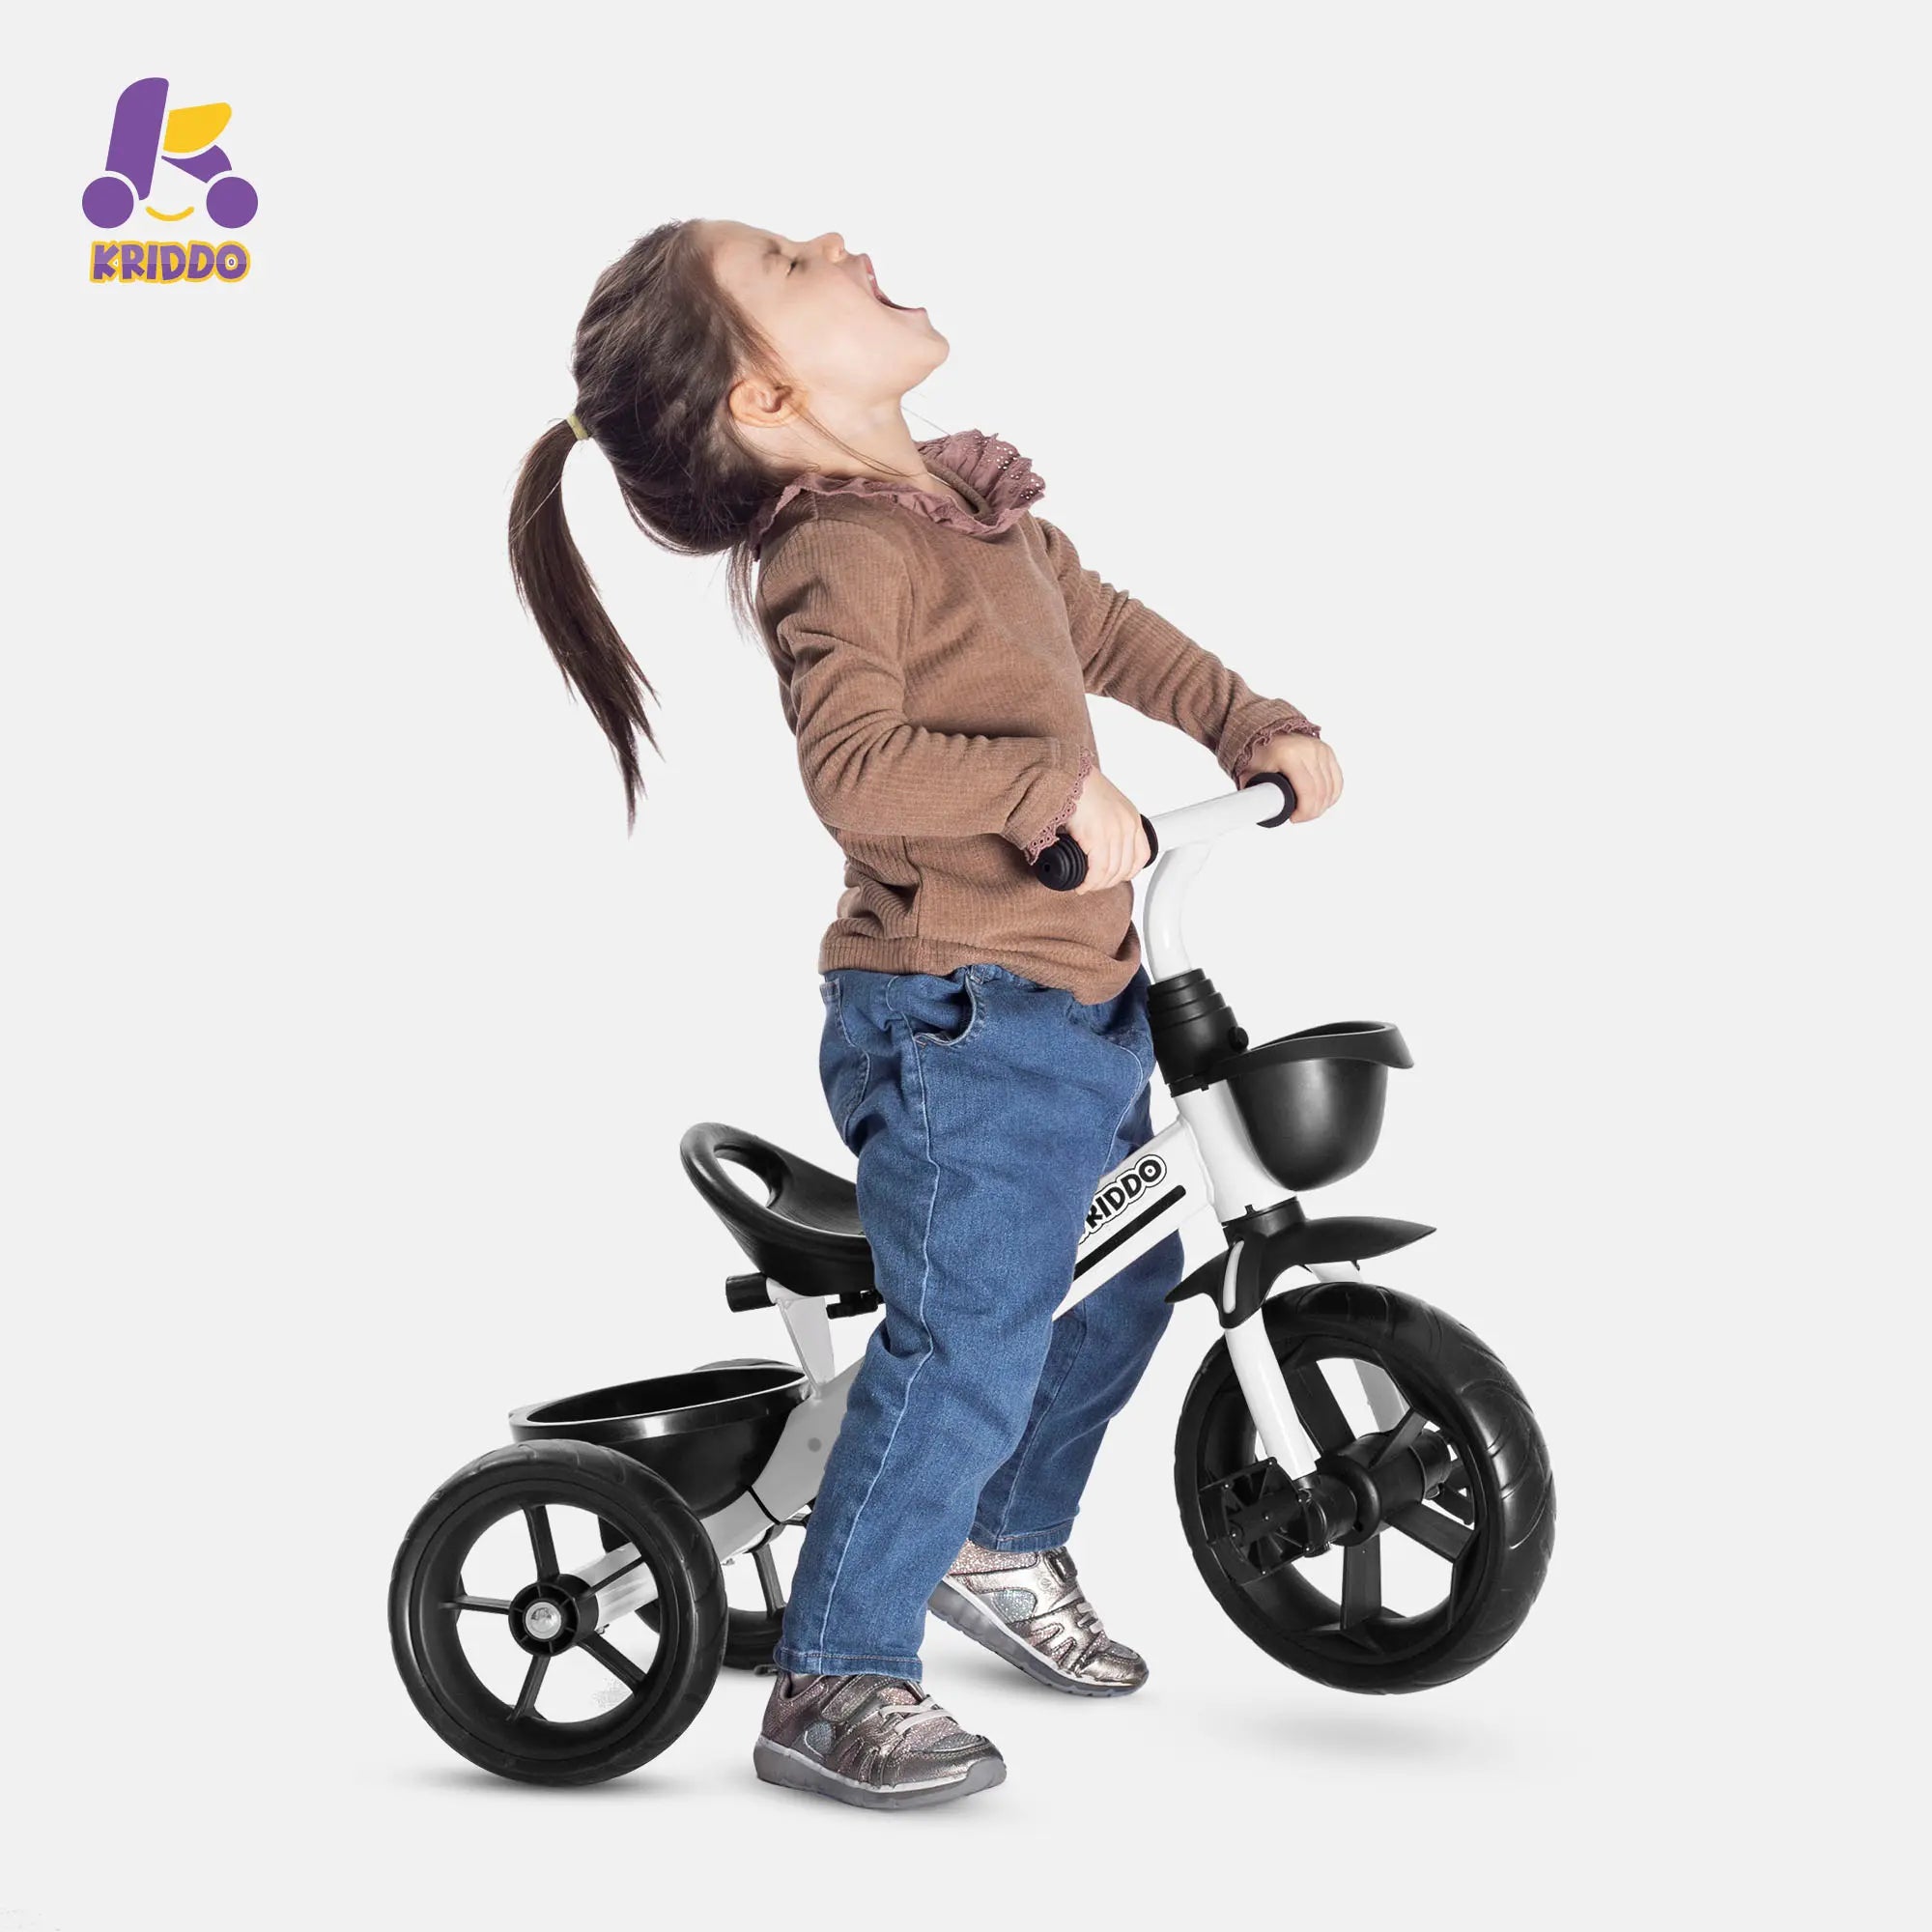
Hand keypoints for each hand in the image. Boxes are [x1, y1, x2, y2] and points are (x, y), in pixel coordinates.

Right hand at [1063, 766, 1150, 893]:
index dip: (1127, 873)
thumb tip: (1096, 849)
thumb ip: (1108, 824)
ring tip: (1084, 885)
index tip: (1112, 877)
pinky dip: (1089, 882)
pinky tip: (1081, 885)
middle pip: (1125, 868)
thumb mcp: (1104, 805)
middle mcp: (1127, 825)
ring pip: (1111, 872)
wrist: (1064, 774)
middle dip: (1108, 882)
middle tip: (1093, 884)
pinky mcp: (1097, 836)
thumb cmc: (1078, 787)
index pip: (1141, 856)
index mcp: (1131, 818)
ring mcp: (1114, 831)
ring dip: (1097, 884)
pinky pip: (1097, 870)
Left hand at [1247, 730, 1342, 822]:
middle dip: (1312, 811)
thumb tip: (1257, 814)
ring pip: (1331, 787)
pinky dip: (1332, 794)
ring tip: (1309, 811)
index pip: (1307, 791)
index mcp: (1288, 755)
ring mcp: (1320, 749)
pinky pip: (1337, 779)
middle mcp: (1308, 750)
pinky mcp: (1327, 751)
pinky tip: (1323, 802)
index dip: (1304, 811)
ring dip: (1323, 805)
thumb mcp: (1250, 774)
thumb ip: (1253, 794)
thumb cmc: (1258, 752)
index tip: (1294, 818)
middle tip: (1301, 817)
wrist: (1266, 732)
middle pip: (1320, 791)